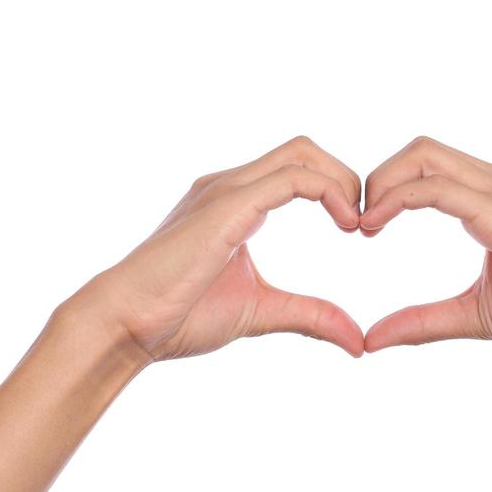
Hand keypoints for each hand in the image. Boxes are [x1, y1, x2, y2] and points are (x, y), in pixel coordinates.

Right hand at [58, 137, 365, 360]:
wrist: (126, 324)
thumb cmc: (178, 317)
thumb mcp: (261, 311)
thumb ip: (309, 316)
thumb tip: (357, 341)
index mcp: (234, 202)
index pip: (297, 168)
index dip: (336, 187)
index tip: (357, 228)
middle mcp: (229, 185)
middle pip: (303, 150)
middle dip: (345, 176)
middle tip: (365, 223)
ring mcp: (226, 190)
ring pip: (301, 153)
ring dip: (342, 181)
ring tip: (357, 224)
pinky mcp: (228, 206)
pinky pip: (292, 179)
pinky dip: (328, 192)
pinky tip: (345, 224)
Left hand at [359, 137, 491, 357]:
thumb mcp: (473, 314)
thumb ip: (423, 320)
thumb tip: (371, 339)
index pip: (427, 165)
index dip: (387, 187)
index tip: (363, 228)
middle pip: (420, 149)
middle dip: (378, 178)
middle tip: (356, 224)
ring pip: (424, 157)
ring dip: (381, 184)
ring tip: (363, 227)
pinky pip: (438, 189)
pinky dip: (398, 199)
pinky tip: (376, 227)